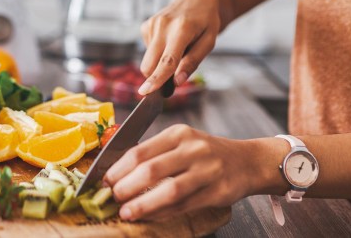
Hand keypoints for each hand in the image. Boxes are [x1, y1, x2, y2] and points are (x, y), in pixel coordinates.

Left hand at [103, 125, 261, 220]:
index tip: (103, 181)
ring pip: (169, 191)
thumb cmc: (206, 153)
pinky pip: (184, 205)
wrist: (247, 161)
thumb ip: (155, 153)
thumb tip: (118, 174)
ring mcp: (207, 170)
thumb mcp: (182, 142)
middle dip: (126, 187)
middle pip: (151, 170)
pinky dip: (163, 213)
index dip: (118, 169)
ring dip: (143, 205)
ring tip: (126, 213)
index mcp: (178, 133)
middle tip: (111, 198)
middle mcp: (193, 149)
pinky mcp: (217, 191)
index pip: (140, 151)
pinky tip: (149, 216)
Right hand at [138, 0, 220, 94]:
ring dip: (159, 64)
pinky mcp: (146, 25)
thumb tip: (177, 82)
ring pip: (148, 59)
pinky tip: (168, 42)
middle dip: (156, 78)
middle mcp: (163, 25)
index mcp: (182, 29)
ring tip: (177, 50)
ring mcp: (152, 24)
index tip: (145, 92)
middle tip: (172, 82)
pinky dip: (157, 53)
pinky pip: (147, 51)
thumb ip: (193, 62)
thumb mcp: (209, 42)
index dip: (157, 78)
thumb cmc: (206, 22)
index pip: (167, 60)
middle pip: (150, 63)